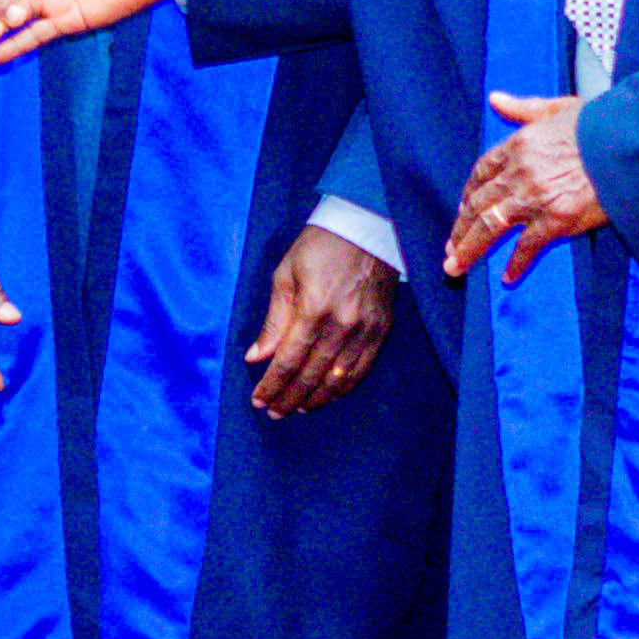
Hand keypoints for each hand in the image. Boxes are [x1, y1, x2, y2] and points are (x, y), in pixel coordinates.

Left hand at [245, 224, 397, 417]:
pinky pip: (362, 369)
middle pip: (311, 374)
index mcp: (313, 309)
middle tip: (275, 411)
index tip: (259, 400)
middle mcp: (342, 325)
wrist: (367, 227)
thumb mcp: (286, 275)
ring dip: (316, 398)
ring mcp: (366, 330)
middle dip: (289, 397)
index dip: (272, 384)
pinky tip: (330, 394)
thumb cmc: (320, 246)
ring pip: (338, 378)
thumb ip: (274, 321)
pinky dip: (344, 386)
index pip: (288, 360)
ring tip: (298, 408)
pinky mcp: (382, 330)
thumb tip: (257, 357)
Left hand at [444, 93, 608, 287]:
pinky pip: (527, 246)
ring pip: (490, 227)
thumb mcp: (557, 107)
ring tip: (456, 267)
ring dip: (470, 249)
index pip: (481, 172)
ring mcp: (534, 198)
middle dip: (460, 229)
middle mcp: (519, 173)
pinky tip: (507, 278)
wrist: (627, 145)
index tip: (463, 209)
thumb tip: (495, 99)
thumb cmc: (598, 124)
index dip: (469, 193)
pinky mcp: (555, 219)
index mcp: (518, 145)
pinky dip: (516, 264)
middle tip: (449, 248)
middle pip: (478, 204)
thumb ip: (523, 107)